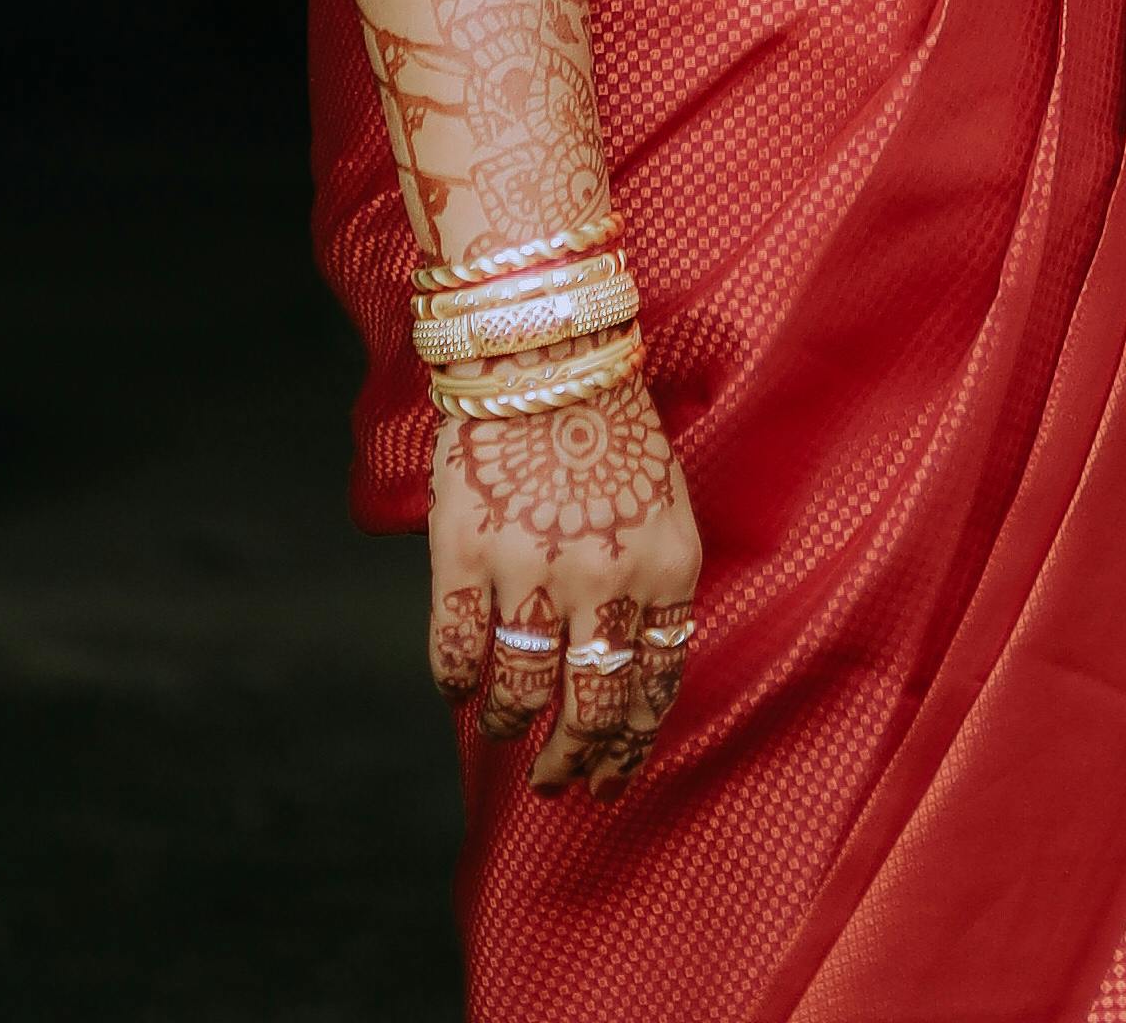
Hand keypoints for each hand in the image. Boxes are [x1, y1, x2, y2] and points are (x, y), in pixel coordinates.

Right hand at [429, 367, 703, 802]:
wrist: (541, 343)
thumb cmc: (605, 420)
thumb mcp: (662, 501)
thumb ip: (652, 586)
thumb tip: (629, 678)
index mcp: (668, 565)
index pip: (654, 688)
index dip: (629, 749)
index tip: (609, 782)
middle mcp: (607, 578)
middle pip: (591, 709)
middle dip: (571, 762)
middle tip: (554, 782)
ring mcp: (534, 567)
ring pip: (520, 692)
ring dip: (507, 723)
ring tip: (501, 725)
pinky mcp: (466, 552)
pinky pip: (457, 654)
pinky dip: (458, 685)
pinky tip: (462, 685)